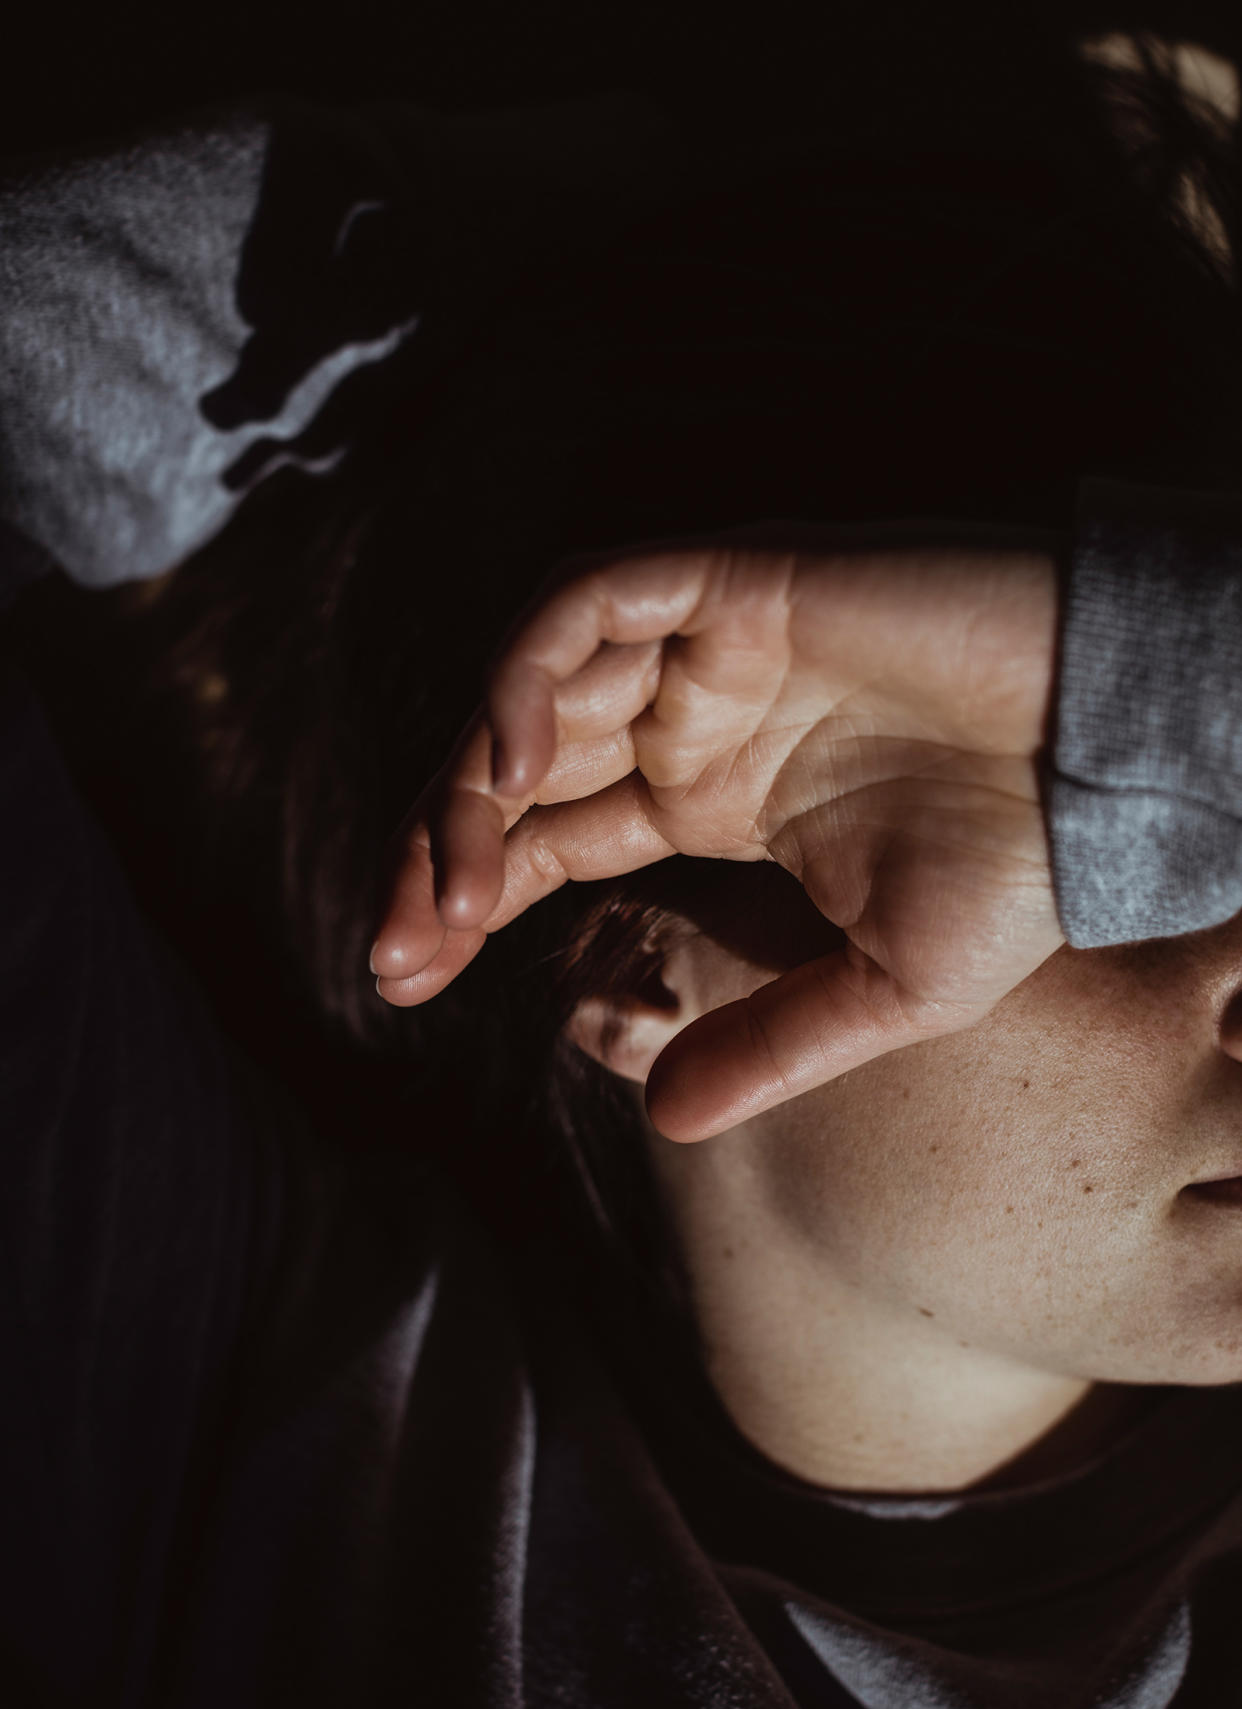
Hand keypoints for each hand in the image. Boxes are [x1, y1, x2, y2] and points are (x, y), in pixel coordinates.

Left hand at [371, 527, 1064, 1140]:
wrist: (1115, 769)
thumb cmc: (1025, 864)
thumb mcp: (885, 989)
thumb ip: (771, 1045)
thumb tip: (666, 1124)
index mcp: (707, 799)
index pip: (541, 839)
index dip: (463, 896)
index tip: (403, 978)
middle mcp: (687, 721)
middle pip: (510, 768)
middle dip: (434, 852)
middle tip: (394, 949)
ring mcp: (707, 650)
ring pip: (531, 685)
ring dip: (467, 774)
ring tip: (445, 884)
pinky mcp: (740, 585)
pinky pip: (595, 601)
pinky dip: (532, 667)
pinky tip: (514, 761)